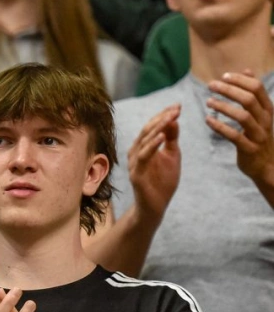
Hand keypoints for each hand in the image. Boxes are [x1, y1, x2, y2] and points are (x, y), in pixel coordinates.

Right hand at [127, 104, 180, 222]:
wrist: (156, 206)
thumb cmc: (163, 181)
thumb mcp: (172, 156)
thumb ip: (172, 139)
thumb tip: (174, 119)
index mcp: (143, 147)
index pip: (152, 127)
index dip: (163, 115)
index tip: (178, 106)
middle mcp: (135, 152)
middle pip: (147, 130)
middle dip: (162, 118)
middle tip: (176, 109)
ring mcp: (134, 163)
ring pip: (144, 141)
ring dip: (157, 128)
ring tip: (170, 118)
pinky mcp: (136, 174)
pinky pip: (143, 156)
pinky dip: (152, 145)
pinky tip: (162, 136)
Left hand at [205, 71, 273, 194]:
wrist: (267, 166)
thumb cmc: (258, 135)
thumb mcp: (260, 113)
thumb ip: (253, 93)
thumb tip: (247, 70)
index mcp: (267, 110)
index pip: (257, 88)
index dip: (240, 80)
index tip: (224, 76)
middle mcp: (265, 121)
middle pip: (249, 99)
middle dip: (229, 90)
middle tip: (211, 85)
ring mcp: (258, 135)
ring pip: (242, 116)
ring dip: (223, 107)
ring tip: (208, 102)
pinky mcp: (249, 149)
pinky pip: (234, 136)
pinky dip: (219, 127)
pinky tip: (208, 120)